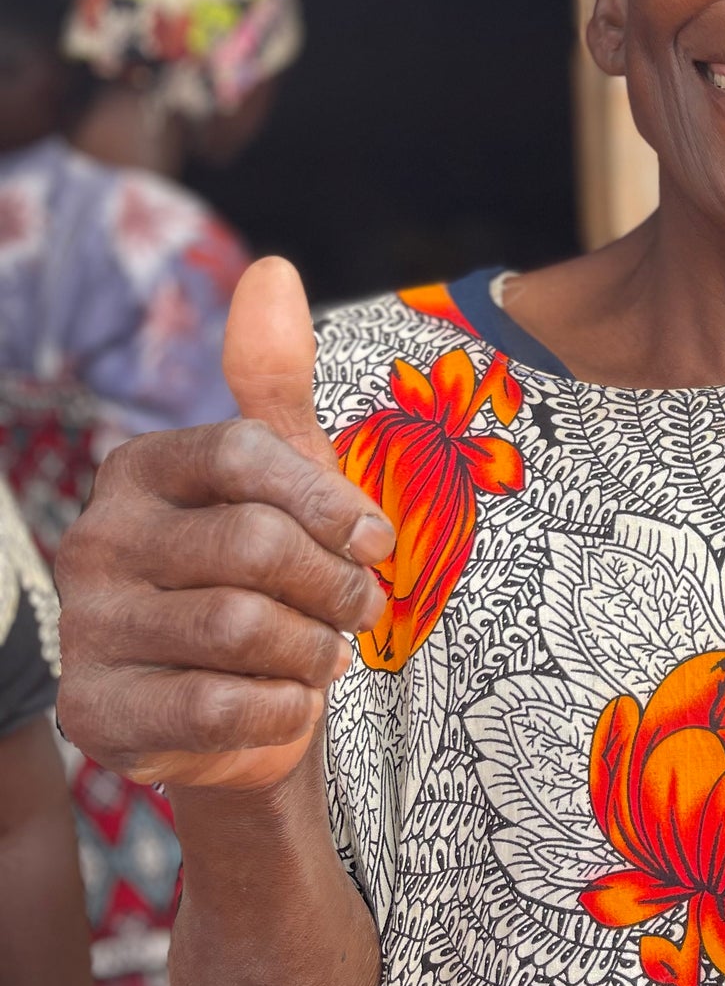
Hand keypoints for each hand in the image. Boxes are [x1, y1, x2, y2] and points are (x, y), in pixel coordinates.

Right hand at [56, 258, 393, 791]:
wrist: (242, 712)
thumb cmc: (271, 579)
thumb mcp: (286, 477)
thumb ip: (275, 381)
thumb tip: (272, 271)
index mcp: (141, 469)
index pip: (247, 457)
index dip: (331, 503)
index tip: (378, 542)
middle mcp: (96, 539)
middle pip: (253, 548)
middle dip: (334, 586)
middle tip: (362, 611)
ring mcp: (86, 627)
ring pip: (239, 628)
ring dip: (312, 651)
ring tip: (326, 656)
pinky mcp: (95, 714)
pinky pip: (214, 708)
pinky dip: (279, 711)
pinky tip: (287, 703)